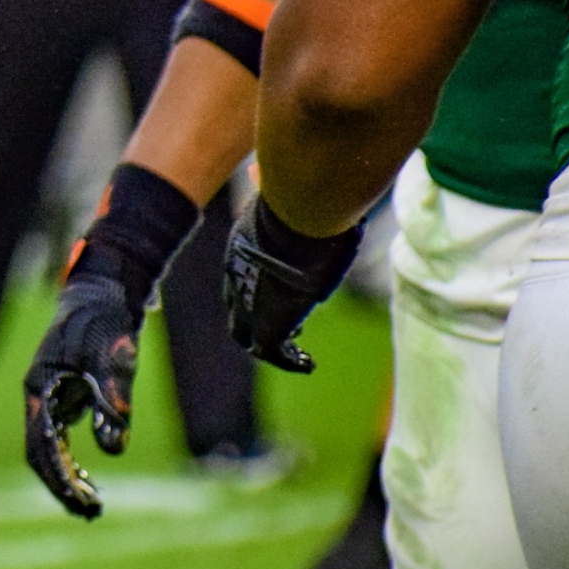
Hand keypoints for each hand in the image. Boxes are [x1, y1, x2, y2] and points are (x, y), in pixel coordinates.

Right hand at [23, 273, 140, 520]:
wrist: (103, 293)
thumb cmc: (106, 322)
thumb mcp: (114, 358)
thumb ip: (113, 401)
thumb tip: (113, 448)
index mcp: (39, 388)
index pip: (40, 446)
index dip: (59, 478)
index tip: (80, 503)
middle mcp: (38, 397)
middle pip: (38, 453)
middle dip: (60, 486)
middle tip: (89, 513)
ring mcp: (49, 397)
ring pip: (47, 449)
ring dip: (65, 478)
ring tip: (91, 505)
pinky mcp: (64, 397)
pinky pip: (59, 439)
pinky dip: (71, 462)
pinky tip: (90, 479)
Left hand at [224, 198, 360, 374]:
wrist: (297, 226)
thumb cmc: (303, 211)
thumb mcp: (296, 212)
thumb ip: (304, 218)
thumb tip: (333, 205)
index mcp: (238, 252)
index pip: (240, 280)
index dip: (256, 291)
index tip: (281, 295)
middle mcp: (235, 279)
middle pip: (237, 311)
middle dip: (256, 322)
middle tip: (291, 328)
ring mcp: (246, 304)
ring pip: (247, 335)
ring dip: (271, 345)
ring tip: (298, 351)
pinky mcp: (266, 325)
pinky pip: (273, 353)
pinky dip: (290, 361)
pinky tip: (307, 363)